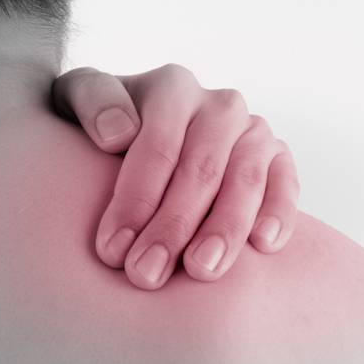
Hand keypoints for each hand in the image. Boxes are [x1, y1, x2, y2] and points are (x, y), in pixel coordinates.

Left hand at [52, 64, 299, 289]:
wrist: (137, 131)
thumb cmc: (102, 125)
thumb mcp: (77, 98)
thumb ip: (92, 100)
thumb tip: (118, 134)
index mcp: (172, 89)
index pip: (158, 147)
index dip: (135, 200)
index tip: (112, 249)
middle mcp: (219, 106)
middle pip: (200, 170)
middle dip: (172, 227)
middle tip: (146, 274)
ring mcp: (253, 132)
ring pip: (245, 181)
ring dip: (225, 230)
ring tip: (201, 270)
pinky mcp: (278, 159)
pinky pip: (286, 186)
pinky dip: (279, 214)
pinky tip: (263, 246)